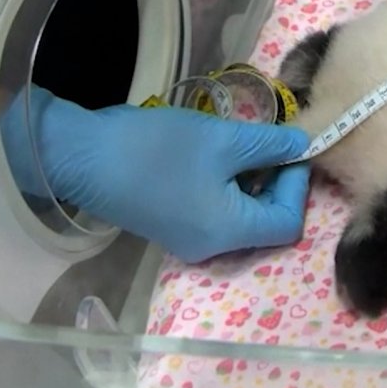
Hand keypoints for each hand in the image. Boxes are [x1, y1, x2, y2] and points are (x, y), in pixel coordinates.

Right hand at [0, 85, 311, 262]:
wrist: (81, 156)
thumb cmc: (158, 148)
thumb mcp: (223, 139)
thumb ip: (270, 145)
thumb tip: (304, 145)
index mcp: (228, 233)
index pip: (288, 223)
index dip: (298, 185)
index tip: (291, 147)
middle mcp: (212, 248)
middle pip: (267, 222)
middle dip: (277, 181)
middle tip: (273, 140)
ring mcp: (190, 239)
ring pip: (242, 215)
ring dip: (252, 180)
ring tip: (246, 142)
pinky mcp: (173, 225)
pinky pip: (217, 211)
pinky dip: (228, 185)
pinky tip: (220, 154)